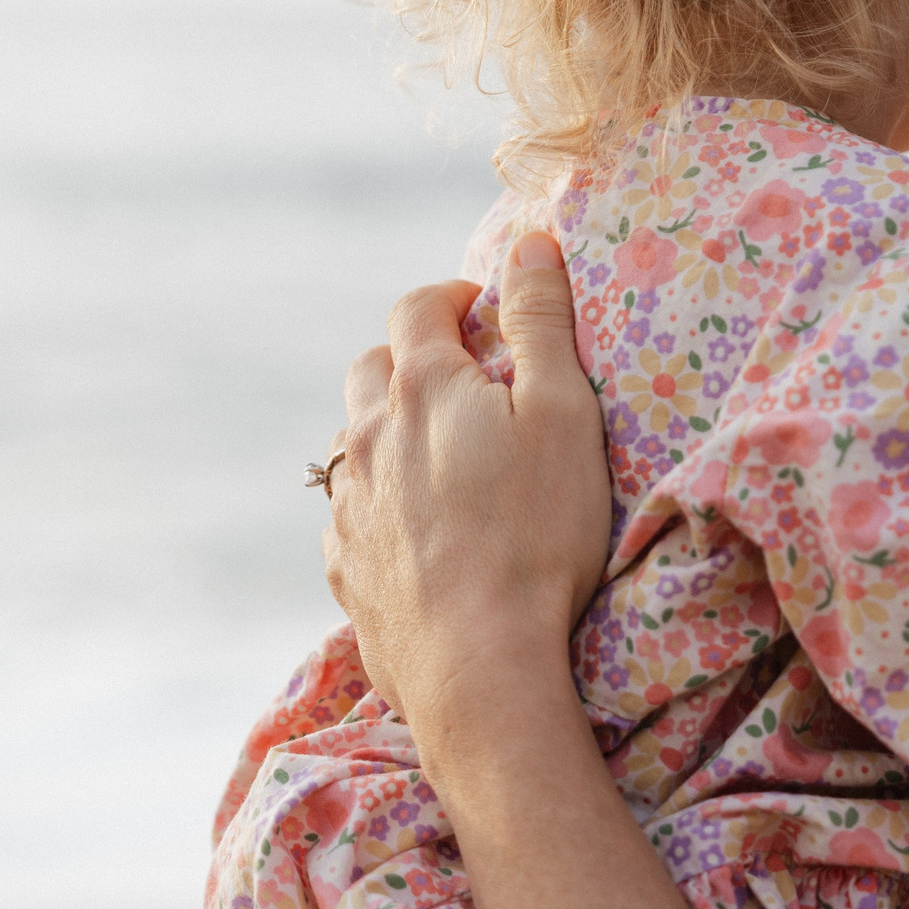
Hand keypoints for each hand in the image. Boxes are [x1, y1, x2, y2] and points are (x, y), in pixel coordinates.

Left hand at [321, 231, 612, 725]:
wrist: (480, 665)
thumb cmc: (538, 534)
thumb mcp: (564, 414)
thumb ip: (543, 321)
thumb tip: (528, 243)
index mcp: (422, 388)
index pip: (417, 307)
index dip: (452, 296)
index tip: (483, 309)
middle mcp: (367, 437)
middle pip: (371, 369)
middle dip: (412, 360)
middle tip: (465, 382)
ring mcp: (348, 506)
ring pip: (355, 443)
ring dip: (391, 433)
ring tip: (443, 459)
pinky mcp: (345, 568)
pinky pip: (351, 514)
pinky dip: (380, 503)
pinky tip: (419, 531)